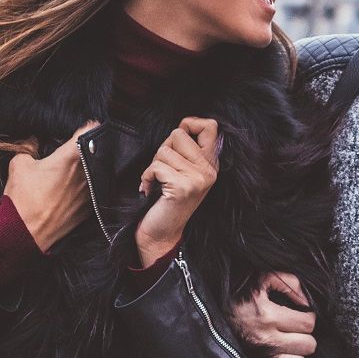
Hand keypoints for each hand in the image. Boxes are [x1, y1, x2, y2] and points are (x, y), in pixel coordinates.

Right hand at [4, 123, 94, 253]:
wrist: (26, 232)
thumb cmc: (23, 199)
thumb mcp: (19, 165)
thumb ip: (28, 147)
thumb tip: (33, 142)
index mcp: (72, 156)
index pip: (90, 130)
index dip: (88, 125)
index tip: (86, 125)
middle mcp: (87, 172)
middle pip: (96, 151)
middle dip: (88, 148)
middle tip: (77, 147)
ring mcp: (91, 191)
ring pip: (96, 171)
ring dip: (89, 167)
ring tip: (74, 168)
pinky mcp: (90, 207)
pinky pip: (93, 189)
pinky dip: (87, 186)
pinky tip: (73, 188)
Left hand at [134, 117, 219, 268]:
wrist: (162, 234)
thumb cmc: (168, 201)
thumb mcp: (185, 173)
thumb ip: (188, 151)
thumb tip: (182, 126)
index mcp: (211, 164)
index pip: (210, 126)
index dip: (189, 124)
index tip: (176, 141)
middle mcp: (209, 170)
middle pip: (178, 134)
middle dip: (163, 149)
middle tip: (163, 170)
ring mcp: (198, 179)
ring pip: (164, 150)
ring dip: (153, 165)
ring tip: (158, 181)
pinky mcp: (182, 187)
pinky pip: (156, 166)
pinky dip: (147, 177)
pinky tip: (150, 189)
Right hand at [233, 271, 316, 357]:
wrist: (208, 314)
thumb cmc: (238, 294)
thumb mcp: (262, 278)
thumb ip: (289, 283)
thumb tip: (306, 302)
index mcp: (267, 316)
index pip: (307, 323)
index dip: (309, 316)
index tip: (302, 313)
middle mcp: (266, 339)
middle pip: (307, 345)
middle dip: (306, 334)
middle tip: (296, 326)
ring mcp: (262, 355)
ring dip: (298, 350)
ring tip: (290, 338)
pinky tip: (282, 348)